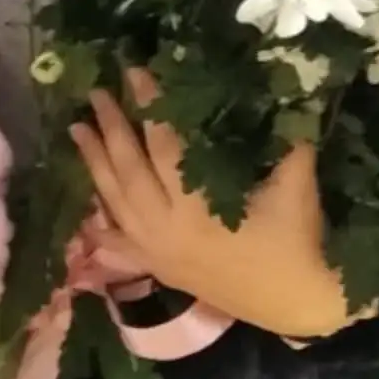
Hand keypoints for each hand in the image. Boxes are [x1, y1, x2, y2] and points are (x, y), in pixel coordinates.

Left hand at [71, 70, 357, 340]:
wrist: (302, 306)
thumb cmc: (300, 242)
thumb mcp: (296, 184)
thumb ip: (286, 137)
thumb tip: (282, 89)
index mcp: (197, 208)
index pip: (163, 146)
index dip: (149, 106)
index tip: (134, 72)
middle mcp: (167, 230)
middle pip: (129, 171)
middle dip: (111, 129)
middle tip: (96, 93)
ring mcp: (159, 252)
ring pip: (116, 204)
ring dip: (95, 164)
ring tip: (77, 129)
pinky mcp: (161, 270)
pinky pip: (119, 243)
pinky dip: (100, 222)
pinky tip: (85, 205)